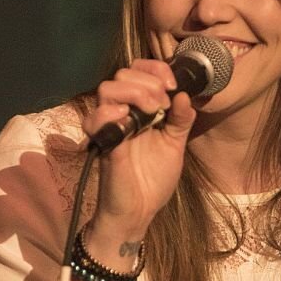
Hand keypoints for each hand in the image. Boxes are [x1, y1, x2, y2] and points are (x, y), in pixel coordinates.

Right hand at [82, 59, 196, 243]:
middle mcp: (121, 113)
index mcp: (140, 109)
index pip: (138, 71)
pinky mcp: (103, 143)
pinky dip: (111, 114)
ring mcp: (109, 126)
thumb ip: (181, 120)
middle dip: (149, 82)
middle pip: (122, 74)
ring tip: (152, 112)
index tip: (173, 86)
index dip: (156, 70)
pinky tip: (130, 123)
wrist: (139, 211)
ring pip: (107, 88)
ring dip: (135, 93)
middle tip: (164, 104)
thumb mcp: (175, 145)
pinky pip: (95, 118)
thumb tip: (186, 95)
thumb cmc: (153, 179)